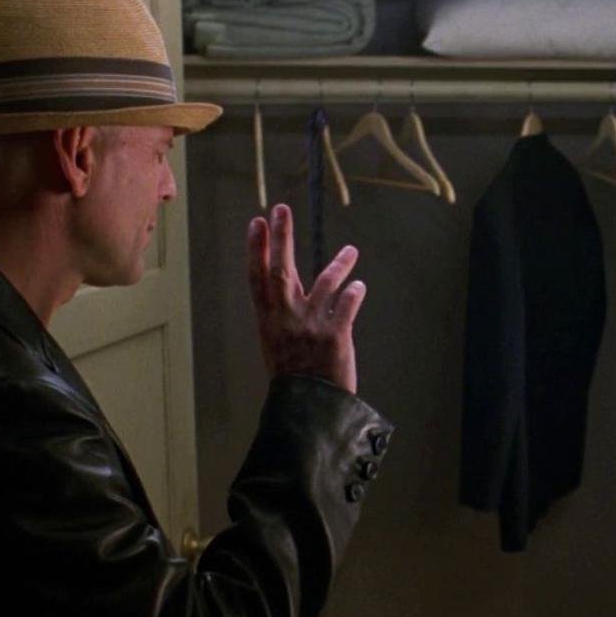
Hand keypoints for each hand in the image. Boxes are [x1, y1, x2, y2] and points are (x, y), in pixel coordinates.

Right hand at [247, 204, 366, 393]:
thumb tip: (286, 281)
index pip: (257, 277)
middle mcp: (286, 319)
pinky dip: (353, 293)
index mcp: (269, 320)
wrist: (308, 407)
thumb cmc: (294, 374)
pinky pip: (346, 307)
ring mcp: (310, 327)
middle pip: (281, 271)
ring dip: (338, 265)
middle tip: (281, 209)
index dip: (256, 248)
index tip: (256, 221)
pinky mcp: (335, 337)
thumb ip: (282, 311)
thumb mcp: (277, 342)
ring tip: (351, 251)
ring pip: (324, 285)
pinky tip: (359, 283)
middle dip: (280, 238)